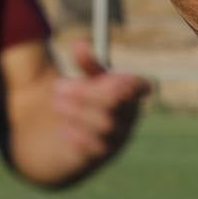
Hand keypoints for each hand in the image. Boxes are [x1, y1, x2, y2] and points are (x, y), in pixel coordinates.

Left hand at [51, 40, 148, 163]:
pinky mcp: (103, 155)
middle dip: (85, 92)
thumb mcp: (86, 79)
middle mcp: (129, 116)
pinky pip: (94, 146)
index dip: (131, 83)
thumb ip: (86, 63)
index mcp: (130, 93)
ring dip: (77, 112)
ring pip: (104, 125)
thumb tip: (80, 44)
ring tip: (57, 104)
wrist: (69, 137)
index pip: (140, 86)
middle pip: (114, 104)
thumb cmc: (85, 100)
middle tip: (57, 86)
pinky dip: (78, 135)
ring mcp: (118, 137)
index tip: (112, 79)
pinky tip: (65, 129)